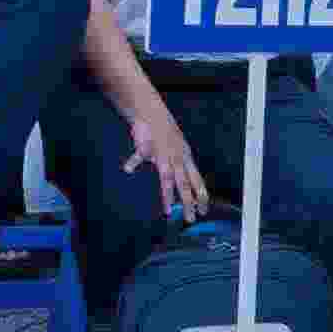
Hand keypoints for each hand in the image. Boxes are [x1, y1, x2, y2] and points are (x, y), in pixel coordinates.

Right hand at [124, 99, 214, 217]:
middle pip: (184, 183)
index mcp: (185, 158)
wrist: (152, 112)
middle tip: (191, 218)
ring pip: (167, 176)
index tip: (204, 211)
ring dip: (168, 194)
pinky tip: (128, 169)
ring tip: (168, 210)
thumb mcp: (179, 149)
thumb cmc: (165, 132)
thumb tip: (184, 184)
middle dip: (188, 202)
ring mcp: (162, 153)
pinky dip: (133, 162)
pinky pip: (139, 155)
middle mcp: (176, 158)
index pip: (197, 180)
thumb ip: (180, 167)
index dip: (201, 196)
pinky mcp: (146, 146)